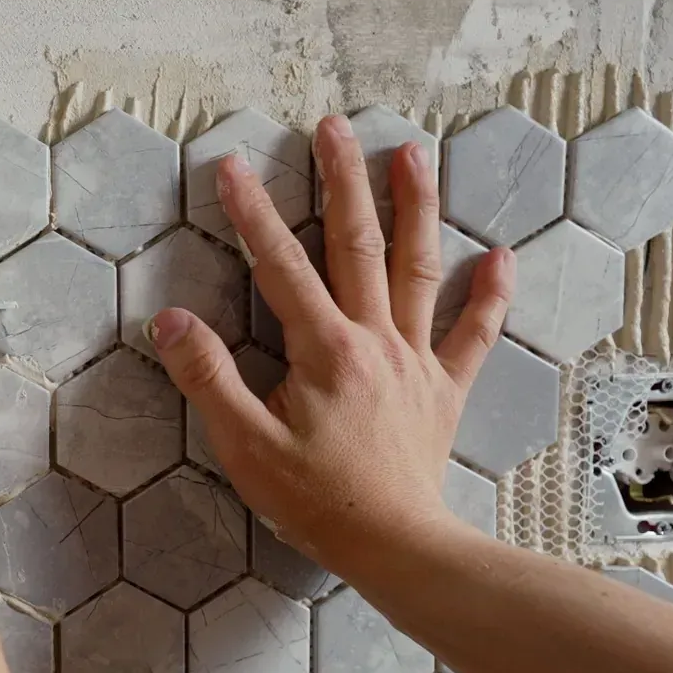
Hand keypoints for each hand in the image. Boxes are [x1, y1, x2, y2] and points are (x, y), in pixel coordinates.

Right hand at [148, 114, 514, 572]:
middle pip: (357, 245)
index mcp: (324, 350)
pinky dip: (487, 295)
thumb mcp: (244, 444)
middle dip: (342, 181)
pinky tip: (500, 257)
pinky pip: (472, 335)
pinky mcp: (442, 390)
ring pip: (417, 269)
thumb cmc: (315, 501)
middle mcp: (374, 340)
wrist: (395, 546)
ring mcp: (414, 360)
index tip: (233, 164)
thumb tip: (172, 319)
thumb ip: (208, 378)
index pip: (280, 265)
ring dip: (414, 207)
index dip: (253, 212)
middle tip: (333, 127)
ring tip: (413, 154)